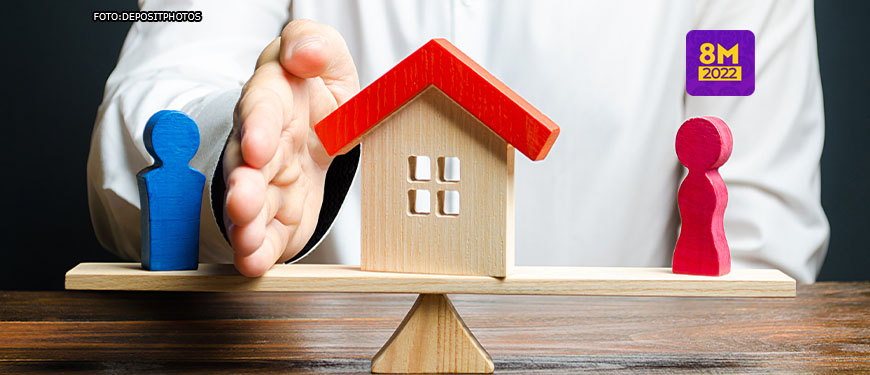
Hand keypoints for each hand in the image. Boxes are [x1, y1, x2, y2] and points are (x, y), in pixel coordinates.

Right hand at [222, 20, 358, 276]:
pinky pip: (265, 236)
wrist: (317, 126)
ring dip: (245, 226)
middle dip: (243, 187)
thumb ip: (313, 45)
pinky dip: (257, 253)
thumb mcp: (325, 57)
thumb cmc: (314, 90)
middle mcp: (261, 144)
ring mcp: (266, 183)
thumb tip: (303, 52)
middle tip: (242, 203)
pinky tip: (254, 264)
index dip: (258, 128)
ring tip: (245, 241)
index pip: (262, 109)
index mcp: (273, 100)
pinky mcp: (277, 215)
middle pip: (246, 166)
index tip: (258, 148)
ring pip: (249, 206)